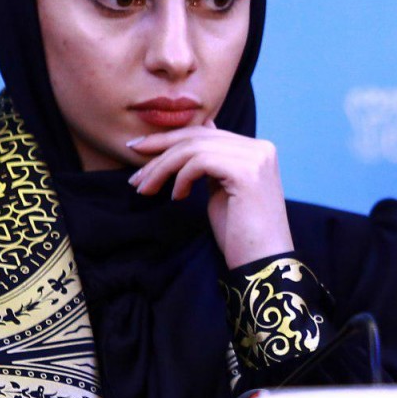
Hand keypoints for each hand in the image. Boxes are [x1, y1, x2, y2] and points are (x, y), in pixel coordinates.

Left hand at [127, 122, 293, 268]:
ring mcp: (255, 158)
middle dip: (159, 150)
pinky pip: (200, 162)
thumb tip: (196, 135)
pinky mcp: (247, 172)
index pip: (205, 133)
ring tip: (145, 189)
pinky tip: (176, 197)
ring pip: (194, 148)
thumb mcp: (221, 190)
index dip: (169, 139)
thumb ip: (212, 162)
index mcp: (256, 149)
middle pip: (198, 136)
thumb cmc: (240, 235)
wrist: (262, 265)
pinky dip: (181, 178)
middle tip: (134, 171)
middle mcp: (260, 147)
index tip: (141, 152)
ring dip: (162, 168)